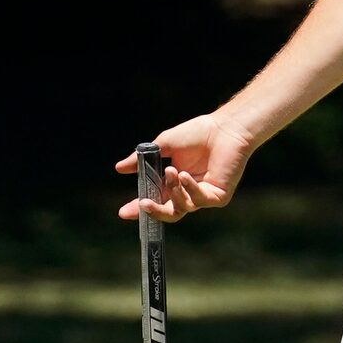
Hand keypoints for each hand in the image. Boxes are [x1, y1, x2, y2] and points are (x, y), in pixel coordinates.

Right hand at [114, 113, 254, 222]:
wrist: (224, 128)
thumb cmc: (197, 134)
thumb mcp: (163, 145)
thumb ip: (142, 159)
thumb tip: (119, 168)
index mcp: (173, 182)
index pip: (154, 200)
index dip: (139, 208)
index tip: (123, 212)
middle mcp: (187, 192)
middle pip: (168, 213)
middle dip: (153, 211)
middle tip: (142, 204)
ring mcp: (202, 196)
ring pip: (181, 208)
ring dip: (173, 191)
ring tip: (172, 171)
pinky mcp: (217, 197)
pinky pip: (199, 200)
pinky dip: (189, 189)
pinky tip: (185, 175)